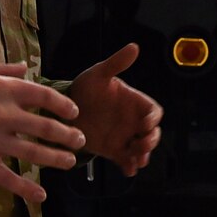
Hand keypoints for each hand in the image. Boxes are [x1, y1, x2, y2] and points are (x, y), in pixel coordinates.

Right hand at [0, 62, 83, 203]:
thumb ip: (2, 70)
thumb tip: (26, 67)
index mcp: (4, 90)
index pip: (44, 96)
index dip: (63, 105)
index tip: (73, 112)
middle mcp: (4, 115)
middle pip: (46, 127)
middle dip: (68, 135)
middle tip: (80, 140)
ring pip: (34, 153)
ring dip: (57, 159)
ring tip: (70, 162)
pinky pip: (7, 178)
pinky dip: (26, 189)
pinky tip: (42, 196)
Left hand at [67, 43, 162, 176]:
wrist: (63, 110)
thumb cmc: (84, 88)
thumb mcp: (98, 74)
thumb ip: (116, 64)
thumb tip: (135, 46)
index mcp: (135, 103)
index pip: (153, 112)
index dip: (153, 119)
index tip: (144, 124)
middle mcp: (133, 122)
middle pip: (153, 134)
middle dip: (151, 141)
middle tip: (141, 145)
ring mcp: (124, 137)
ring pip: (142, 150)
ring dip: (143, 156)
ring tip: (136, 160)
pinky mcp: (114, 150)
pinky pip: (126, 161)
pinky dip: (129, 167)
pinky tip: (127, 170)